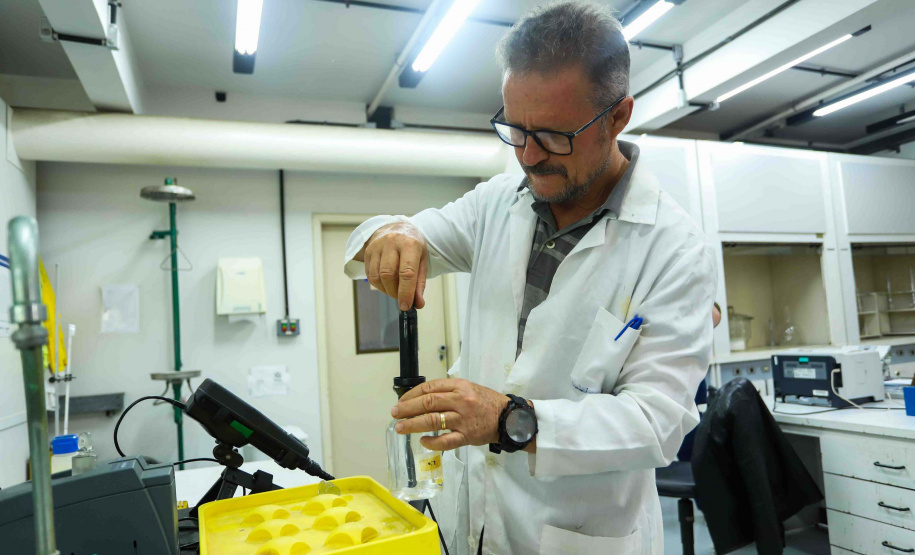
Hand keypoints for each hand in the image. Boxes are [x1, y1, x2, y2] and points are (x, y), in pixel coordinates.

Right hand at [359, 222, 427, 310]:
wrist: (396, 227)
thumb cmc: (412, 245)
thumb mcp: (422, 260)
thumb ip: (420, 283)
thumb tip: (418, 304)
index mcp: (410, 244)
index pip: (406, 272)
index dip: (406, 292)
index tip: (406, 306)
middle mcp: (392, 243)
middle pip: (388, 275)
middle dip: (394, 292)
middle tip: (401, 298)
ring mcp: (377, 246)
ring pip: (377, 276)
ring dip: (385, 290)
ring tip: (394, 291)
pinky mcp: (367, 251)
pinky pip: (370, 274)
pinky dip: (378, 285)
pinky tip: (386, 284)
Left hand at [391, 378, 507, 450]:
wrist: (508, 418)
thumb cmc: (486, 402)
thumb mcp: (468, 388)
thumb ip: (448, 391)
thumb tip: (421, 398)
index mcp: (460, 386)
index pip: (430, 388)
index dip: (412, 394)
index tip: (401, 401)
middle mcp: (461, 400)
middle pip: (428, 403)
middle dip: (407, 408)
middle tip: (395, 414)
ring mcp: (464, 419)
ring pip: (433, 420)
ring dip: (413, 424)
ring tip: (400, 428)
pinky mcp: (467, 436)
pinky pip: (446, 440)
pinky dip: (432, 442)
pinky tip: (423, 441)